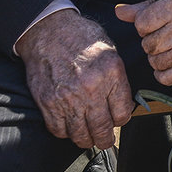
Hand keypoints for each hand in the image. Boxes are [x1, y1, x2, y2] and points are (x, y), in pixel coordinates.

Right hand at [14, 10, 133, 148]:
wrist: (50, 30)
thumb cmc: (82, 38)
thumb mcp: (111, 52)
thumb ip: (117, 79)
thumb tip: (122, 103)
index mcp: (112, 73)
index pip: (123, 112)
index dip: (122, 119)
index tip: (119, 120)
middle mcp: (91, 88)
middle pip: (102, 127)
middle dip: (105, 139)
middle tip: (106, 141)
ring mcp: (68, 97)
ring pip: (80, 133)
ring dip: (86, 140)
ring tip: (89, 140)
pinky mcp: (48, 101)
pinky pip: (58, 128)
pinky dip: (65, 132)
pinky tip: (69, 129)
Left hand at [115, 0, 171, 85]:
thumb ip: (146, 6)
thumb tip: (118, 11)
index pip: (142, 24)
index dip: (145, 22)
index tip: (155, 20)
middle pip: (148, 43)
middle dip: (151, 38)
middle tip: (163, 32)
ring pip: (156, 61)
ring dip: (157, 55)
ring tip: (168, 45)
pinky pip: (170, 77)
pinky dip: (164, 73)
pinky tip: (169, 62)